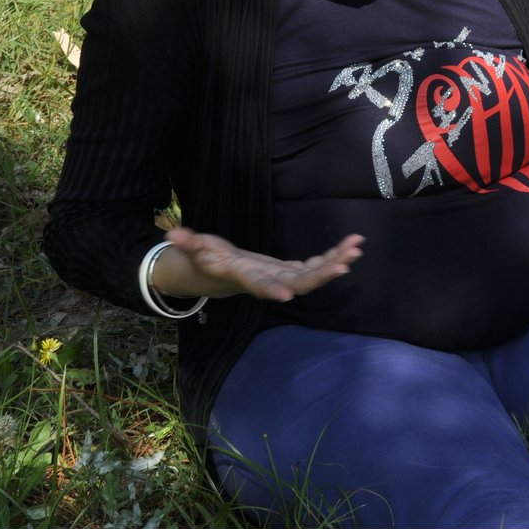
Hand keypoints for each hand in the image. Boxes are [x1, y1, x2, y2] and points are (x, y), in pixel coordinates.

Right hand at [159, 226, 363, 301]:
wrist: (217, 275)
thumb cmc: (204, 261)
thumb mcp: (195, 250)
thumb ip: (188, 243)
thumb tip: (172, 233)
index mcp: (245, 277)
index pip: (259, 286)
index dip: (272, 289)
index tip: (289, 295)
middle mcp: (269, 281)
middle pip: (298, 282)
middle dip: (321, 274)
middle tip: (345, 264)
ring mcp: (283, 277)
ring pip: (313, 274)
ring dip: (335, 262)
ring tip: (357, 248)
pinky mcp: (291, 270)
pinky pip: (316, 265)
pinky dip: (333, 257)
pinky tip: (352, 247)